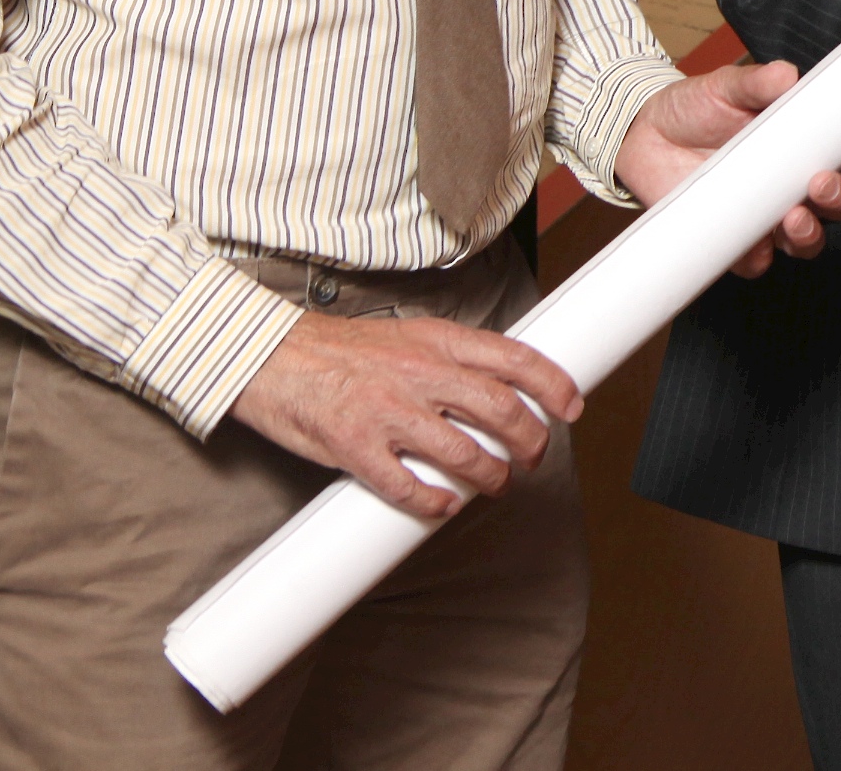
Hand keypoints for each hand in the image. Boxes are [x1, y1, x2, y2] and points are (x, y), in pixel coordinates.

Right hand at [227, 310, 583, 520]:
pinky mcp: (354, 446)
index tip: (571, 407)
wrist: (269, 356)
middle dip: (531, 441)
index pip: (515, 358)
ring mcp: (387, 411)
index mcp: (437, 341)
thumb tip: (497, 384)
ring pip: (464, 452)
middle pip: (502, 410)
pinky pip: (406, 485)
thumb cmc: (341, 350)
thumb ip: (450, 358)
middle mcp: (419, 373)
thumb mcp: (408, 335)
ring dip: (491, 476)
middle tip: (533, 457)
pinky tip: (444, 505)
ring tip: (496, 484)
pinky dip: (434, 502)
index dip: (554, 385)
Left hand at [612, 61, 840, 277]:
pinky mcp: (734, 239)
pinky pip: (755, 259)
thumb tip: (785, 75)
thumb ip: (756, 83)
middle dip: (840, 197)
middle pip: (837, 201)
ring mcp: (765, 213)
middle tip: (821, 182)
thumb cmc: (694, 108)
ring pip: (806, 238)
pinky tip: (751, 243)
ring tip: (793, 217)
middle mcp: (791, 182)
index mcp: (804, 141)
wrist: (644, 136)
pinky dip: (757, 255)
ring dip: (809, 232)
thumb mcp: (725, 87)